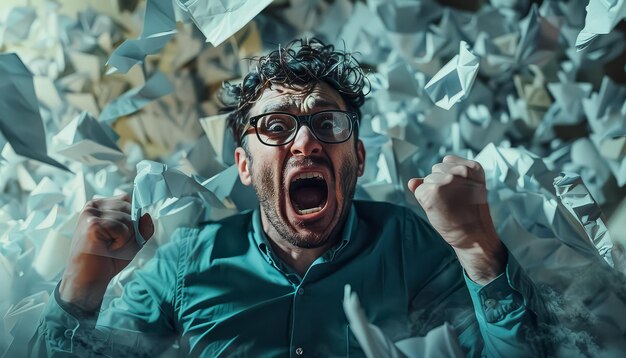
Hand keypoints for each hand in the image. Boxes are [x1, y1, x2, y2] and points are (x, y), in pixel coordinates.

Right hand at [59, 194, 153, 310]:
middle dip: (130, 230)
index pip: (126, 200)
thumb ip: (143, 227)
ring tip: (109, 246)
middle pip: (129, 209)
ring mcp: (91, 214)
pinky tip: (107, 248)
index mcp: (99, 205)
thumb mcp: (132, 239)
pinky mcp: (93, 224)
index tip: (117, 234)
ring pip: (128, 219)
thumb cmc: (107, 258)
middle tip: (114, 243)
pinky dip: (121, 242)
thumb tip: (147, 215)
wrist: (89, 278)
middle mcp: (93, 205)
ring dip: (125, 238)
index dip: (130, 218)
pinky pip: (123, 229)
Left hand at [408, 155, 504, 284]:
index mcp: (472, 168)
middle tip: (454, 201)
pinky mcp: (433, 191)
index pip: (447, 162)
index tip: (460, 192)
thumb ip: (443, 178)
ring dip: (432, 192)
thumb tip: (412, 181)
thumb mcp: (466, 190)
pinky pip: (418, 190)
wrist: (474, 236)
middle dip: (440, 184)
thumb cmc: (471, 216)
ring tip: (448, 205)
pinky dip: (424, 201)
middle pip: (435, 169)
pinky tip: (439, 209)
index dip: (450, 178)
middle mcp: (460, 171)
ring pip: (426, 180)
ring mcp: (446, 181)